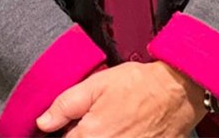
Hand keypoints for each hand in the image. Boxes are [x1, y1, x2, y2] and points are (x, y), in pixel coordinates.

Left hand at [35, 60, 205, 137]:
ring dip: (98, 135)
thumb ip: (65, 105)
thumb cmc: (138, 85)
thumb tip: (42, 122)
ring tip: (106, 124)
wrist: (176, 94)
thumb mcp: (96, 85)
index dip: (60, 132)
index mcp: (91, 136)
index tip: (67, 124)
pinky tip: (120, 129)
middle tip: (92, 121)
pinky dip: (115, 137)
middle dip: (79, 133)